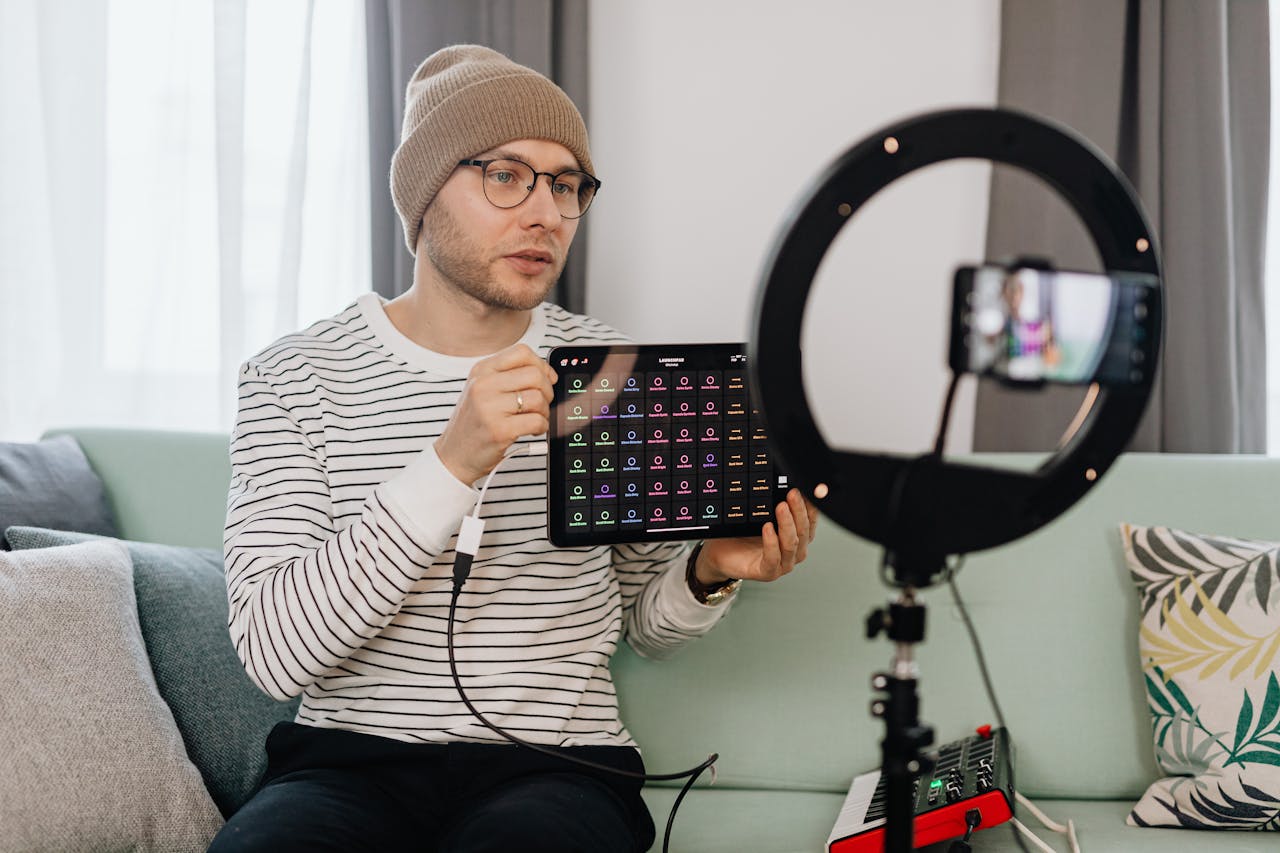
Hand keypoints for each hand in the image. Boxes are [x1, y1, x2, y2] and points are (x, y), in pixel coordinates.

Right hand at [434, 344, 555, 484]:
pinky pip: (537, 421)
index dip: (541, 365)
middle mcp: (483, 385)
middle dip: (547, 390)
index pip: (522, 352)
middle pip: (535, 374)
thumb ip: (509, 377)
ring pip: (538, 398)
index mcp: (481, 370)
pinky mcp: (499, 430)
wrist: (454, 455)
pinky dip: (542, 427)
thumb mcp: (483, 390)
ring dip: (544, 411)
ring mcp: (489, 408)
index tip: (546, 379)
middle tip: (541, 403)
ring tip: (534, 418)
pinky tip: (531, 430)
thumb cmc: (474, 423)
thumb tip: (547, 373)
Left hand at [696, 489, 818, 584]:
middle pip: (803, 530)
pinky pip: (773, 557)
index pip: (810, 520)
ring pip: (791, 543)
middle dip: (799, 510)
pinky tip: (767, 528)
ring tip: (781, 507)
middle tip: (792, 494)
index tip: (807, 489)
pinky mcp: (768, 572)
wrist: (722, 554)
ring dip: (787, 523)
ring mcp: (783, 564)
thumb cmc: (743, 535)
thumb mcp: (761, 515)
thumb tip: (782, 480)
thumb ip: (774, 503)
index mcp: (798, 537)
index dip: (811, 505)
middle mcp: (794, 551)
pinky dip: (772, 542)